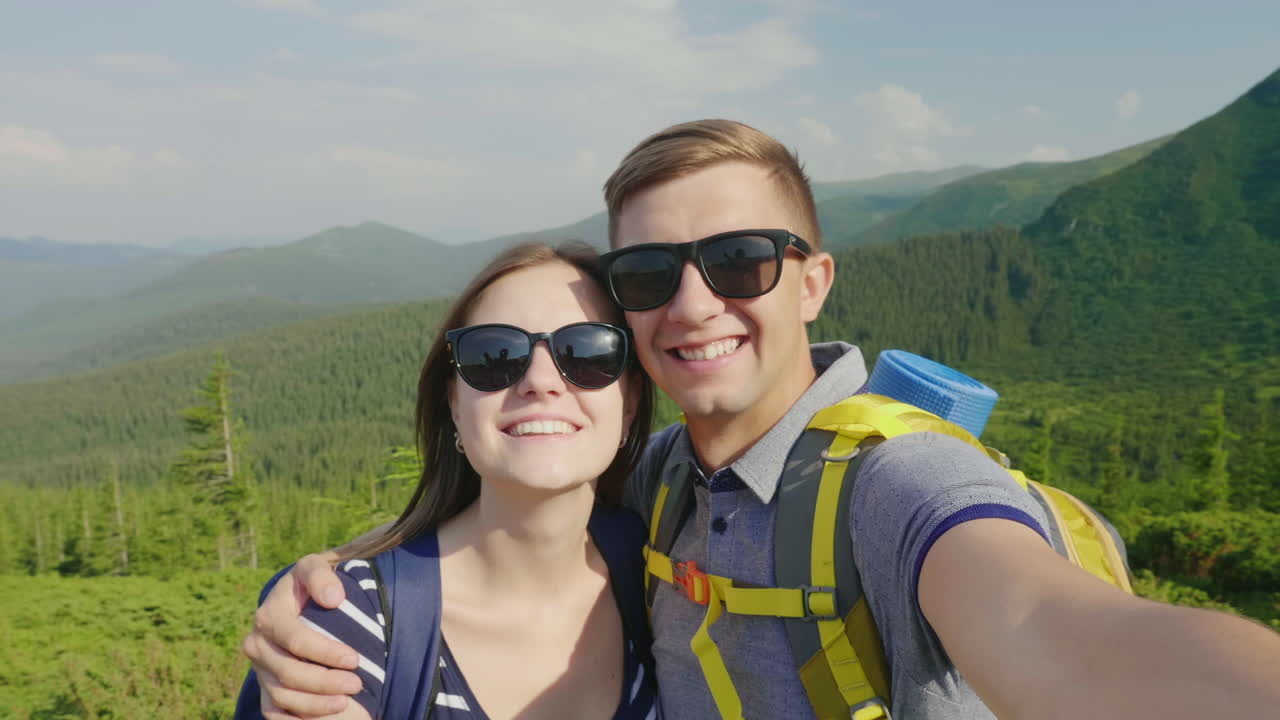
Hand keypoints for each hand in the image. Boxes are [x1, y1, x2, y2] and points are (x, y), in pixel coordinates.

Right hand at [242, 552, 359, 717]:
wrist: (298, 602)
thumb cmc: (312, 584)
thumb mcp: (315, 568)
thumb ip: (321, 576)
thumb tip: (333, 598)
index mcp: (269, 615)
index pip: (296, 640)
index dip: (325, 653)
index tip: (355, 659)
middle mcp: (258, 644)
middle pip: (289, 673)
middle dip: (325, 682)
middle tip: (357, 684)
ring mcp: (260, 669)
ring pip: (283, 696)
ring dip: (315, 704)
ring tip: (345, 702)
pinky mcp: (264, 688)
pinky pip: (273, 713)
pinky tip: (322, 719)